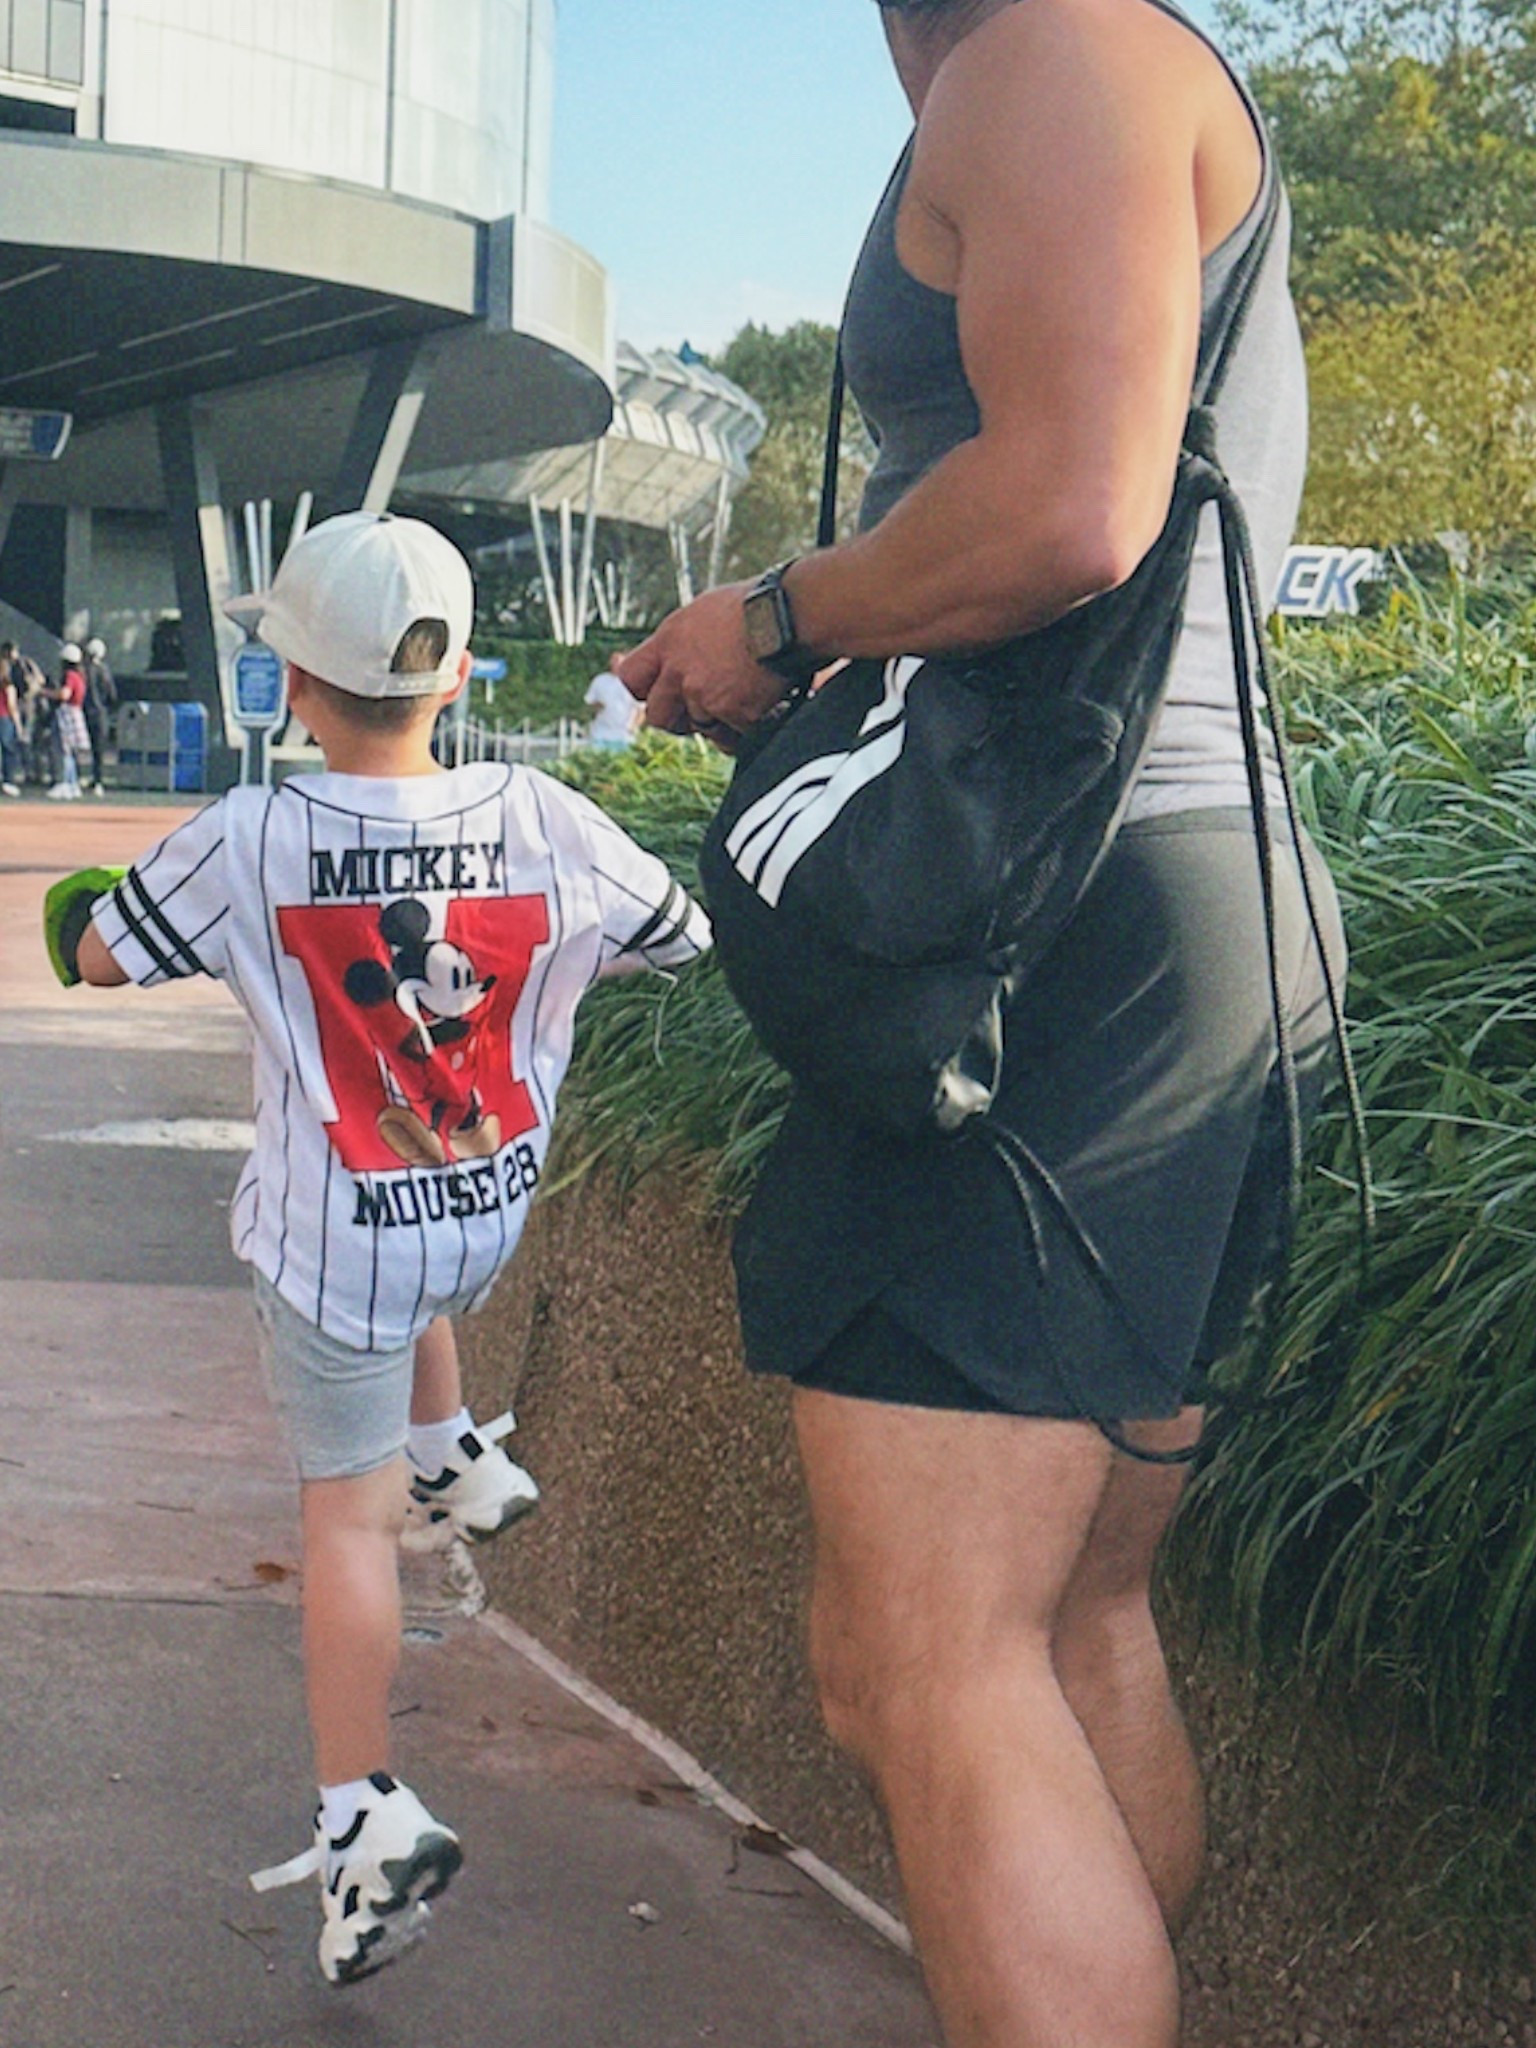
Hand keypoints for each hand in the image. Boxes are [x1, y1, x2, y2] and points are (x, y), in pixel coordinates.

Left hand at [616, 586, 791, 747]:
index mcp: (669, 641)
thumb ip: (680, 641)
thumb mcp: (703, 612)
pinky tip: (763, 705)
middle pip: (657, 716)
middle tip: (700, 709)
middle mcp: (679, 671)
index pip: (630, 677)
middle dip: (676, 718)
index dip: (639, 690)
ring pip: (700, 728)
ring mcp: (704, 695)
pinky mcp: (732, 713)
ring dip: (719, 721)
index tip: (647, 693)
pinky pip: (732, 737)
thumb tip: (667, 658)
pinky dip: (748, 727)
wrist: (789, 614)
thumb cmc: (756, 605)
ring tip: (745, 695)